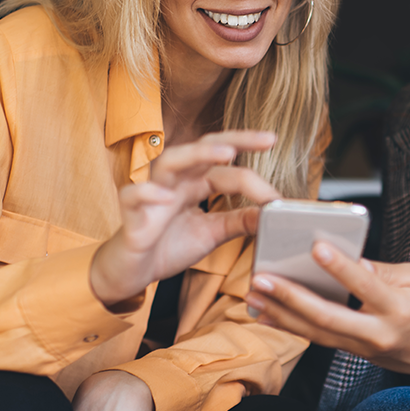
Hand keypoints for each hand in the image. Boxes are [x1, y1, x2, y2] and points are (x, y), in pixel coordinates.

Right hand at [91, 130, 279, 305]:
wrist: (133, 271)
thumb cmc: (169, 246)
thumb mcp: (212, 233)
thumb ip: (239, 221)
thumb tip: (272, 214)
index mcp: (196, 183)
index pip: (228, 168)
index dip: (256, 180)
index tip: (279, 199)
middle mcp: (176, 181)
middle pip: (203, 149)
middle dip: (235, 140)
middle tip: (267, 139)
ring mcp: (152, 193)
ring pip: (171, 161)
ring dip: (198, 154)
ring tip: (226, 153)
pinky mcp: (130, 213)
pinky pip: (133, 195)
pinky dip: (148, 193)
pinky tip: (165, 197)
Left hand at [245, 241, 409, 376]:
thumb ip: (383, 271)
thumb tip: (351, 261)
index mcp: (400, 309)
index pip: (366, 285)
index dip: (341, 267)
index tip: (316, 247)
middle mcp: (378, 333)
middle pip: (328, 317)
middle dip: (291, 297)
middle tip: (263, 278)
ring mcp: (363, 348)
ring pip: (315, 332)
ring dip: (280, 313)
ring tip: (253, 294)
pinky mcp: (352, 352)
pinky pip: (317, 338)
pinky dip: (289, 325)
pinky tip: (265, 313)